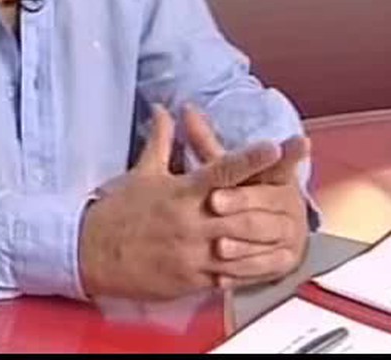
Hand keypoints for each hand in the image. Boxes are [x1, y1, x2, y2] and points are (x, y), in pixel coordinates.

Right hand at [77, 105, 289, 300]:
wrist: (91, 250)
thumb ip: (162, 140)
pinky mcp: (191, 279)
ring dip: (268, 243)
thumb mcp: (141, 172)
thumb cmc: (119, 211)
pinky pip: (229, 276)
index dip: (250, 158)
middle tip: (299, 196)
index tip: (274, 146)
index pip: (221, 170)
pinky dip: (250, 271)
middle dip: (272, 204)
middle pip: (241, 212)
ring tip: (293, 237)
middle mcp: (191, 220)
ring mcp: (193, 252)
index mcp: (181, 191)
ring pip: (241, 248)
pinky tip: (267, 265)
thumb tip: (165, 109)